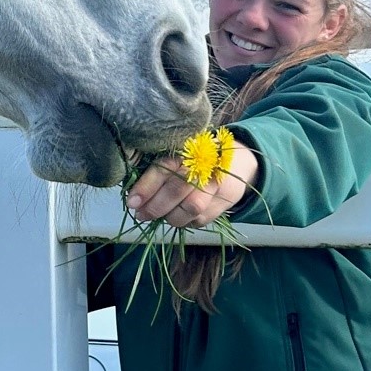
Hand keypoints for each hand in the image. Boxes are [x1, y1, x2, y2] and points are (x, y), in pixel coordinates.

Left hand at [126, 146, 256, 230]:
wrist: (238, 162)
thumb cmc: (197, 158)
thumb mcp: (178, 156)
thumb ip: (159, 171)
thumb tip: (134, 196)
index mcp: (187, 149)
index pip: (164, 168)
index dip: (146, 186)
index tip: (132, 202)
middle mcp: (205, 165)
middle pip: (177, 190)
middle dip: (155, 206)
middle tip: (141, 214)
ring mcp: (217, 185)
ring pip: (191, 208)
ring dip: (171, 217)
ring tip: (160, 215)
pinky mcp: (224, 202)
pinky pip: (200, 219)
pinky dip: (185, 221)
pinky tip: (179, 215)